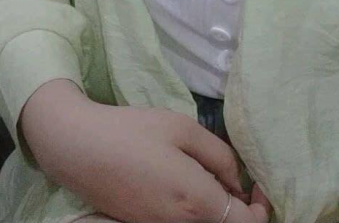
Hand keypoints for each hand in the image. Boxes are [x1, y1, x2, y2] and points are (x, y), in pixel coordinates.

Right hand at [28, 96, 270, 222]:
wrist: (78, 149)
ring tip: (210, 175)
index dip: (260, 208)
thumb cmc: (133, 132)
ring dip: (215, 208)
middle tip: (236, 177)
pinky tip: (186, 183)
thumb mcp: (183, 128)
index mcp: (196, 202)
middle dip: (238, 207)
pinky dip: (194, 209)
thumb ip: (219, 156)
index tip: (258, 185)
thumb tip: (238, 181)